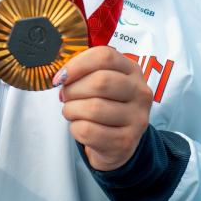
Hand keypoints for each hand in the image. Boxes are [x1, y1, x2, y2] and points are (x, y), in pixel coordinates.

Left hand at [57, 46, 152, 171]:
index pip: (105, 56)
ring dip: (72, 110)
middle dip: (73, 90)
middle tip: (65, 97)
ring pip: (93, 108)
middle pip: (100, 81)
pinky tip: (80, 127)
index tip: (61, 77)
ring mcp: (136, 118)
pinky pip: (88, 131)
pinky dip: (75, 128)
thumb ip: (84, 73)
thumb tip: (62, 76)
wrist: (118, 143)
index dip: (77, 64)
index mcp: (132, 70)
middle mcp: (140, 92)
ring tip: (72, 112)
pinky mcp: (126, 141)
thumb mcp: (102, 84)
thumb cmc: (105, 106)